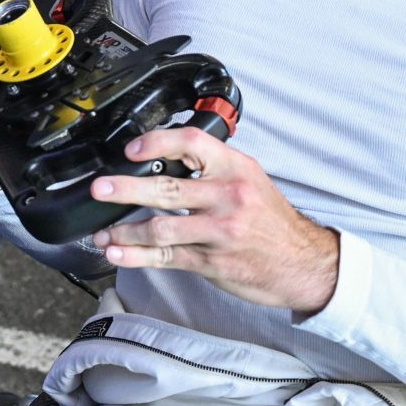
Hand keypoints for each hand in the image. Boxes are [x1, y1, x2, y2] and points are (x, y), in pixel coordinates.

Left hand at [87, 127, 340, 314]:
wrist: (304, 263)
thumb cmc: (271, 220)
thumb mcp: (250, 179)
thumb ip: (211, 168)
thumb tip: (161, 160)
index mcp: (236, 167)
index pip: (191, 143)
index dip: (156, 143)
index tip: (131, 150)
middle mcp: (228, 196)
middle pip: (166, 188)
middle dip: (126, 189)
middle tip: (101, 188)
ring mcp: (220, 231)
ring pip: (161, 228)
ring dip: (125, 230)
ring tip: (104, 232)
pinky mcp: (213, 261)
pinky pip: (168, 257)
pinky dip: (138, 256)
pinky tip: (119, 253)